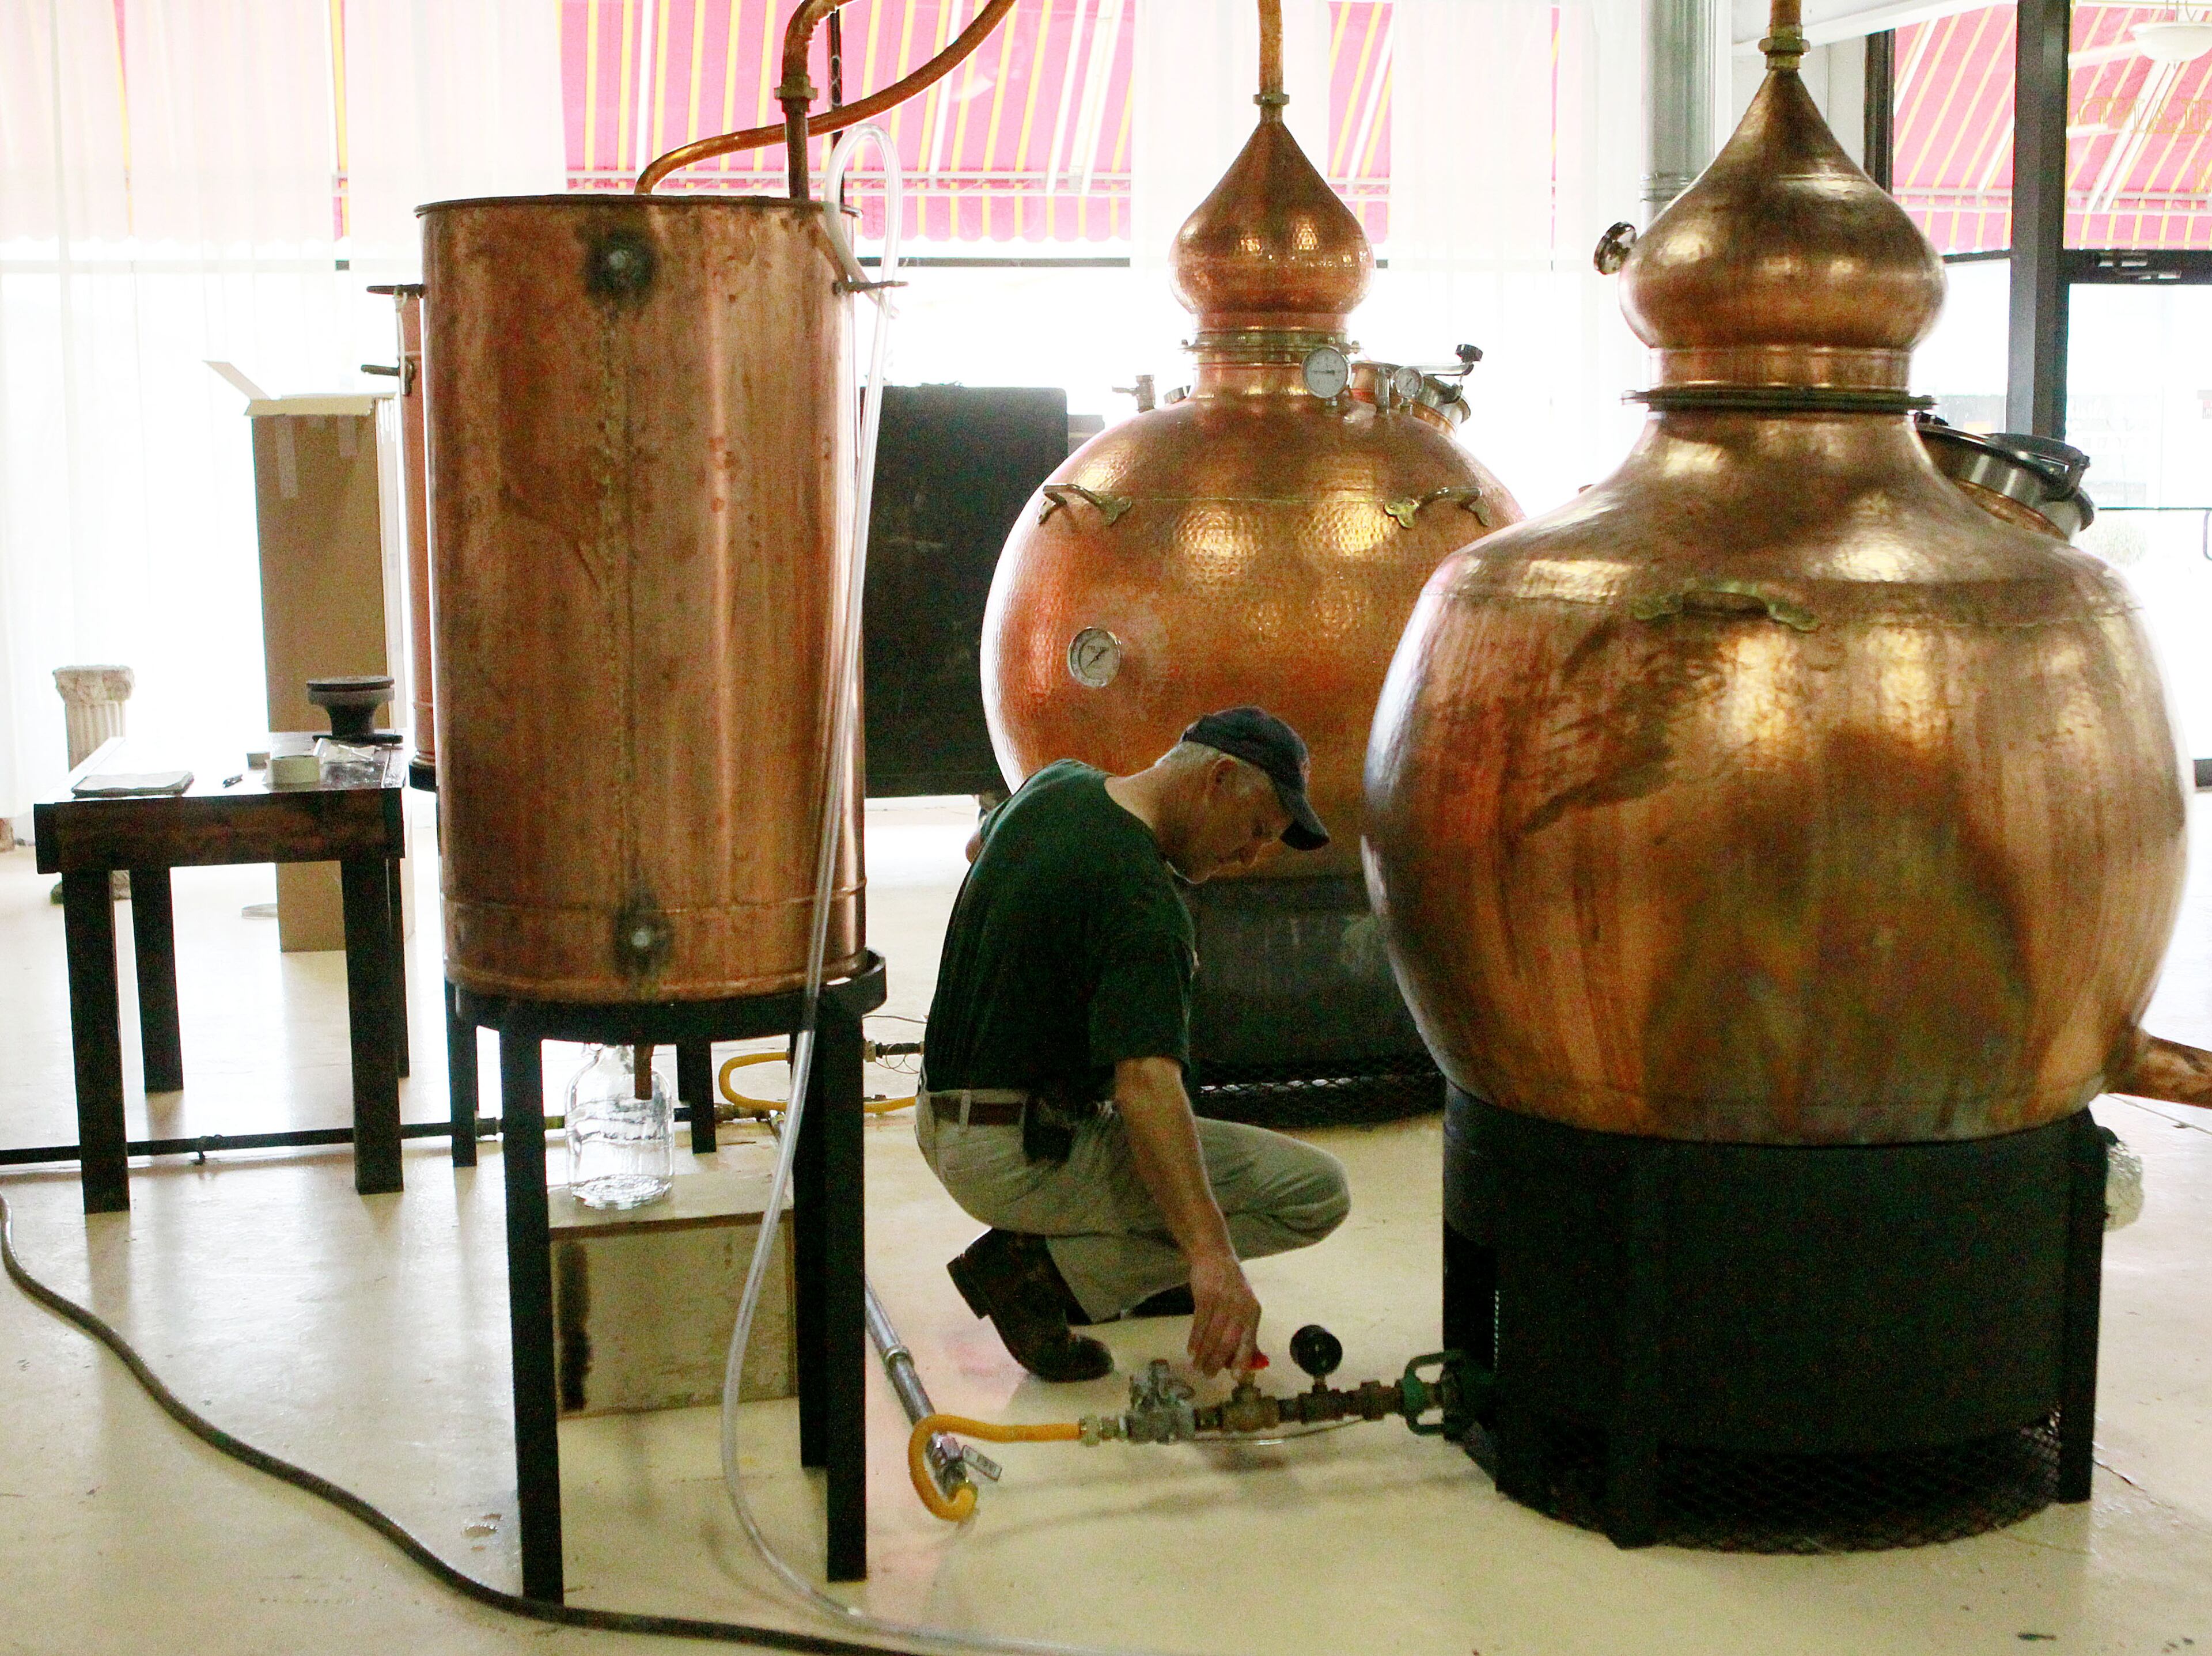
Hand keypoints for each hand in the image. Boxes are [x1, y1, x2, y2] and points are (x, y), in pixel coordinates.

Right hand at [1185, 1250, 1260, 1376]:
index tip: (1235, 1378)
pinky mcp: (1205, 1296)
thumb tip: (1246, 1362)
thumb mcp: (1245, 1307)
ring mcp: (1222, 1301)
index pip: (1249, 1341)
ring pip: (1212, 1335)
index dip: (1242, 1360)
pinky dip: (1195, 1339)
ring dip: (1204, 1354)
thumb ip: (1246, 1333)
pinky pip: (1199, 1323)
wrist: (1215, 1256)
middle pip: (1229, 1341)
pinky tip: (1190, 1350)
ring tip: (1197, 1366)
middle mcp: (1240, 1308)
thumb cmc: (1231, 1286)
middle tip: (1208, 1375)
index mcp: (1253, 1312)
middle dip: (1217, 1361)